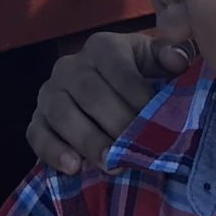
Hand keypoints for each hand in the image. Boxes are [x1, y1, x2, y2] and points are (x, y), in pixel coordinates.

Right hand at [26, 27, 190, 174]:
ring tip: (111, 164)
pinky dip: (53, 152)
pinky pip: (37, 135)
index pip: (118, 69)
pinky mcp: (37, 119)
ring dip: (88, 141)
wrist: (110, 94)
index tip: (157, 121)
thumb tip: (178, 60)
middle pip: (90, 93)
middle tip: (136, 150)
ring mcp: (49, 93)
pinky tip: (74, 168)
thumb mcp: (157, 62)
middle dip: (115, 124)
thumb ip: (172, 56)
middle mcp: (70, 65)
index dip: (138, 96)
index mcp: (102, 47)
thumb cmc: (140, 77)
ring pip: (62, 115)